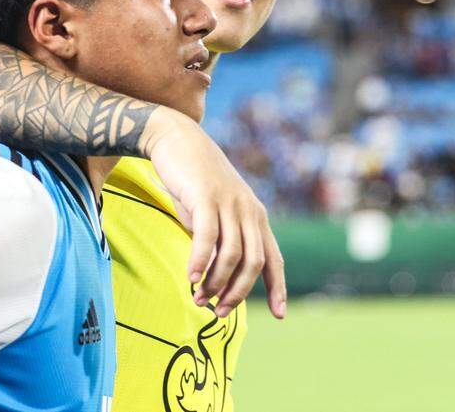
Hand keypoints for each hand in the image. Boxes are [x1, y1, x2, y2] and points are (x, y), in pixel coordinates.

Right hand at [141, 108, 286, 319]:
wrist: (176, 138)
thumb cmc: (193, 182)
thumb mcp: (214, 212)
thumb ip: (220, 240)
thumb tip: (214, 277)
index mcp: (255, 216)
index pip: (273, 258)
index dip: (278, 288)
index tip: (278, 315)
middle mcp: (248, 211)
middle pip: (254, 263)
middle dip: (238, 293)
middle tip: (218, 312)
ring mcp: (229, 203)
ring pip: (232, 255)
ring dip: (216, 283)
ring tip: (199, 298)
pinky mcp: (206, 197)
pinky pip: (208, 238)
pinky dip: (201, 262)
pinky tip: (191, 277)